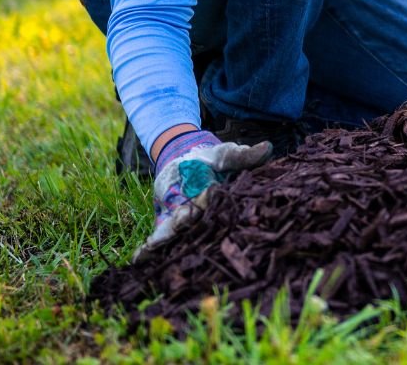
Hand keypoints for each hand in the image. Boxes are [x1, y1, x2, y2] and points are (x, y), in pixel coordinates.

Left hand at [133, 129, 272, 260]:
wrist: (184, 159)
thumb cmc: (212, 158)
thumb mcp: (227, 154)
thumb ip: (244, 156)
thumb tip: (267, 148)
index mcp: (221, 201)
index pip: (220, 206)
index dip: (213, 200)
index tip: (209, 192)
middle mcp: (205, 215)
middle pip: (199, 223)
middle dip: (190, 221)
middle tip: (183, 217)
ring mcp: (185, 220)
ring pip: (179, 232)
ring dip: (169, 237)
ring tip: (155, 245)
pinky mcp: (167, 222)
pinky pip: (161, 236)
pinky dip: (151, 247)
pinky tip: (139, 258)